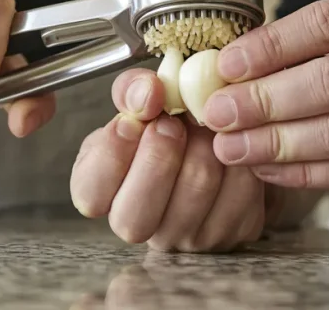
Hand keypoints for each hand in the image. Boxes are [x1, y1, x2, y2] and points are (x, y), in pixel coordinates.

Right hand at [69, 69, 264, 252]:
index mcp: (101, 192)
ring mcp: (184, 237)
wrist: (213, 139)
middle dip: (159, 154)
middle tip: (173, 122)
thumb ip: (132, 90)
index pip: (90, 194)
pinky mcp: (230, 231)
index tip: (132, 121)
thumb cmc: (166, 123)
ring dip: (204, 145)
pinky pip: (239, 191)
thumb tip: (148, 93)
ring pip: (195, 191)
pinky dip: (238, 155)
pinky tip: (229, 141)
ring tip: (204, 124)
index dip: (111, 155)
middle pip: (137, 212)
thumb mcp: (139, 101)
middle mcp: (138, 225)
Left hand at [199, 0, 328, 190]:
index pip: (328, 22)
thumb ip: (308, 38)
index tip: (226, 65)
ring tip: (231, 147)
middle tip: (218, 114)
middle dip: (264, 101)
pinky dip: (304, 173)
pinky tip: (268, 167)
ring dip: (276, 144)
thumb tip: (229, 68)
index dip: (271, 46)